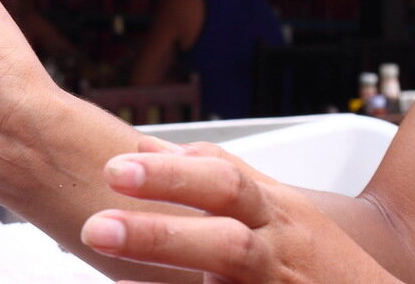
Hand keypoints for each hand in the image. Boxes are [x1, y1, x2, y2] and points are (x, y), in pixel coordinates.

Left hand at [80, 137, 401, 283]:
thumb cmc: (314, 257)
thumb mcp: (275, 209)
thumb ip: (213, 174)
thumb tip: (145, 144)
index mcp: (272, 208)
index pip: (222, 175)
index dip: (167, 171)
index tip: (112, 166)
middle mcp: (276, 241)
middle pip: (225, 206)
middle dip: (164, 195)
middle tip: (100, 208)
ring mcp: (277, 280)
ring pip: (229, 255)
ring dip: (163, 241)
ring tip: (100, 236)